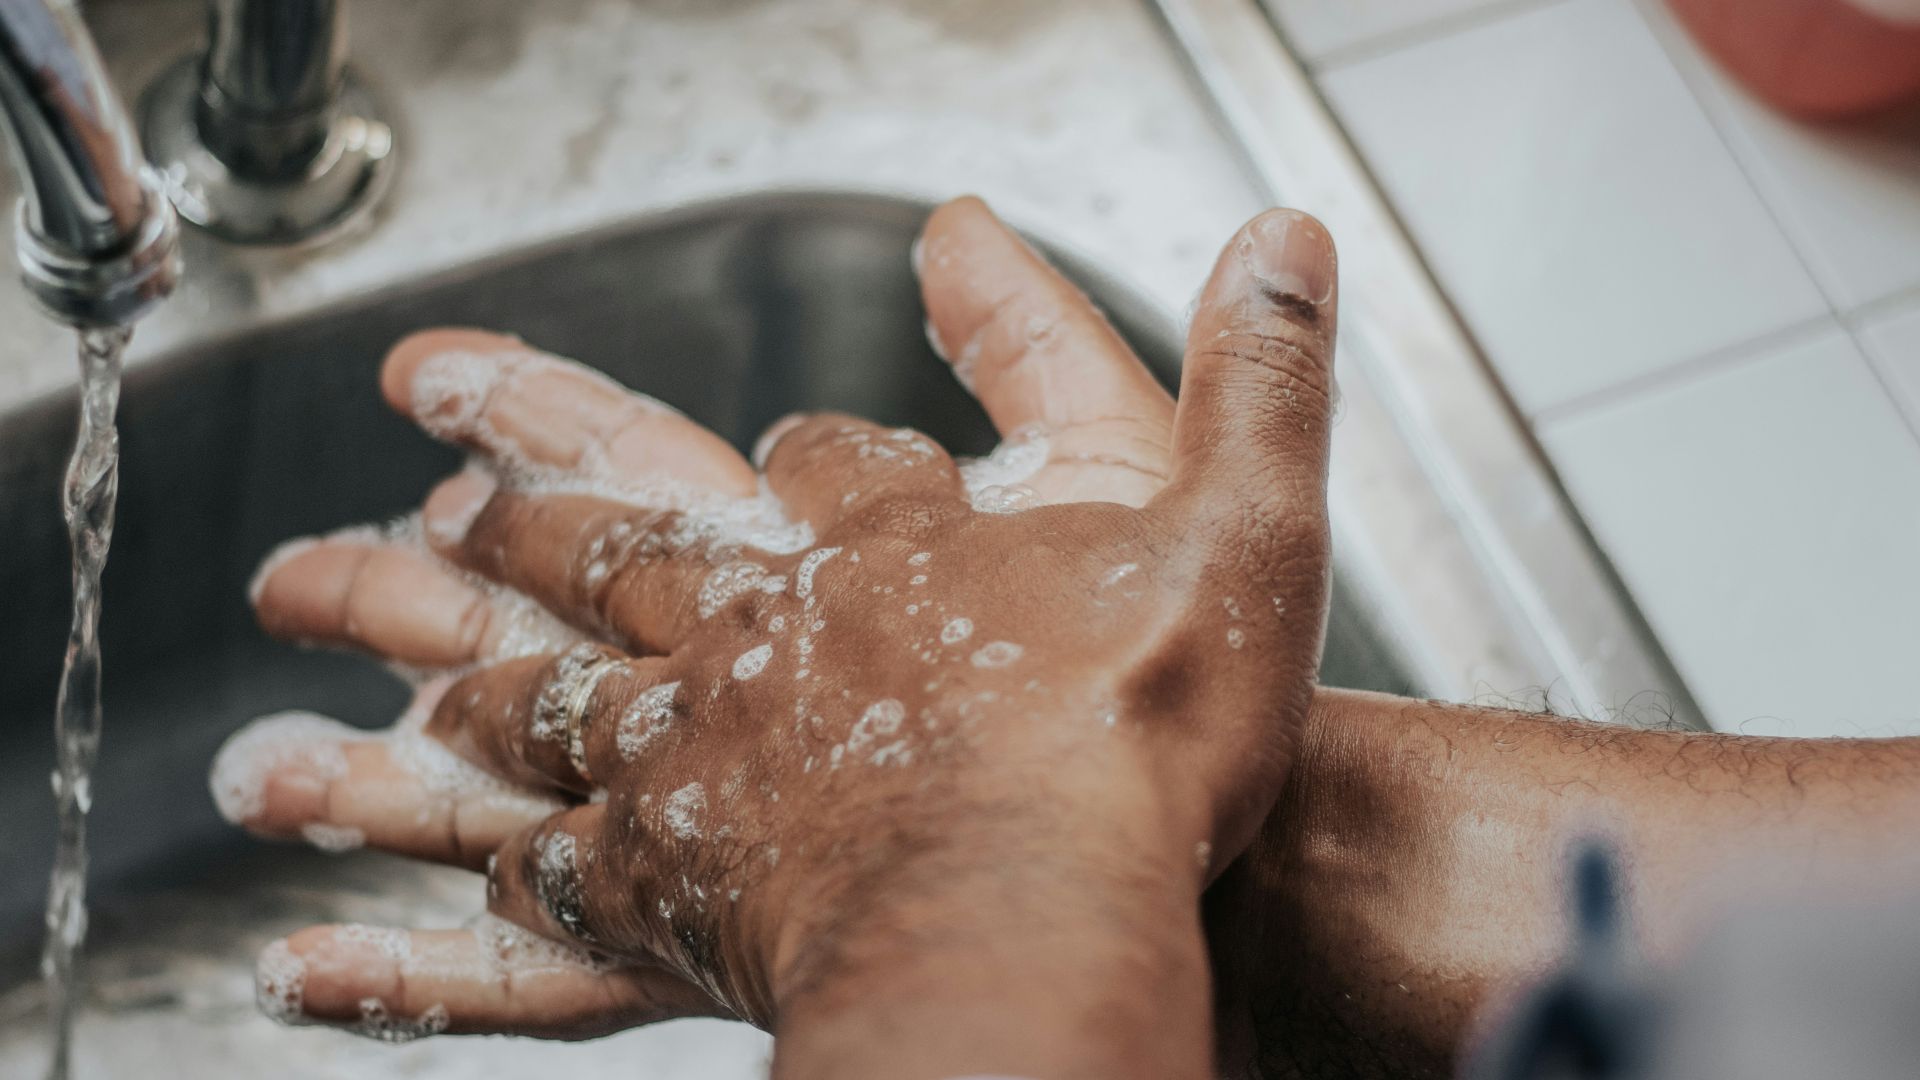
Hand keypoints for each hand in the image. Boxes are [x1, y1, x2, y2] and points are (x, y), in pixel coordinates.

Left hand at [224, 196, 1338, 1077]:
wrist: (1034, 908)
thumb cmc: (1134, 740)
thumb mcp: (1242, 524)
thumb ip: (1258, 377)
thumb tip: (1283, 236)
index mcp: (891, 548)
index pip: (828, 462)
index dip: (814, 457)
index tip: (794, 455)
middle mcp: (770, 632)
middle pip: (624, 550)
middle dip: (540, 514)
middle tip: (456, 497)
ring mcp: (701, 750)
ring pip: (551, 687)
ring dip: (478, 662)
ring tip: (402, 652)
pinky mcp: (671, 878)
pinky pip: (559, 864)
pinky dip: (513, 858)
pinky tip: (481, 867)